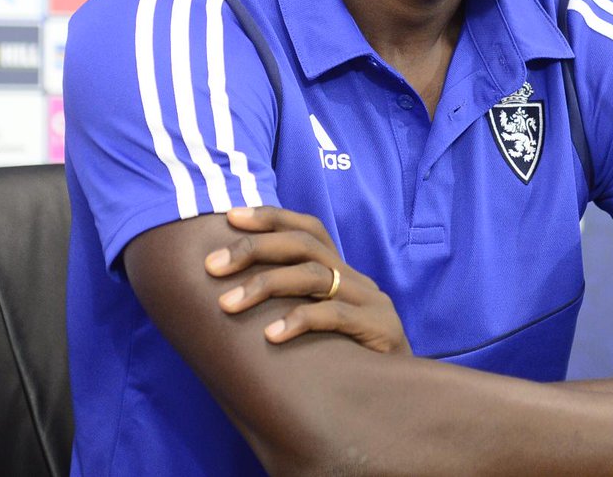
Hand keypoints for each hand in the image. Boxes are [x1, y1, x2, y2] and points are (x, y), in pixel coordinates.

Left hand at [204, 206, 411, 354]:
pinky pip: (335, 316)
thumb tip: (228, 294)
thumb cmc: (348, 360)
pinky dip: (300, 320)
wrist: (400, 397)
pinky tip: (271, 337)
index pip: (308, 229)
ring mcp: (369, 301)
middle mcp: (355, 279)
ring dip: (265, 285)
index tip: (230, 216)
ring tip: (227, 304)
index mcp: (341, 272)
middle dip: (255, 248)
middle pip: (305, 246)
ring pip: (315, 275)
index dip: (271, 218)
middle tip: (212, 265)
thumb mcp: (319, 324)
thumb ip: (291, 305)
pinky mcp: (378, 328)